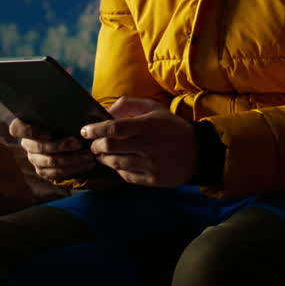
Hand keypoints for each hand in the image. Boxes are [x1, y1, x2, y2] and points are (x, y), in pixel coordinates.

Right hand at [9, 118, 96, 180]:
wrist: (66, 133)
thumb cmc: (62, 119)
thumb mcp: (58, 112)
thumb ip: (58, 111)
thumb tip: (68, 109)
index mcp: (24, 126)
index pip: (17, 129)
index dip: (31, 132)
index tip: (49, 133)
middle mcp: (26, 144)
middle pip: (40, 147)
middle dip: (61, 146)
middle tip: (78, 143)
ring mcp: (34, 159)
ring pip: (51, 162)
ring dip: (72, 159)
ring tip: (88, 155)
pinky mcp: (43, 171)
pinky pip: (57, 173)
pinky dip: (74, 168)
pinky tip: (87, 163)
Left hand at [81, 97, 195, 186]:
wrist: (198, 152)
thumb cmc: (171, 127)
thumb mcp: (154, 108)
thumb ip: (128, 105)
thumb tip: (105, 111)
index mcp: (149, 126)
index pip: (114, 128)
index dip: (96, 129)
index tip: (85, 130)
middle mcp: (149, 146)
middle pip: (111, 147)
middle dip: (95, 146)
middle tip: (92, 145)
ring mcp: (151, 165)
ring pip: (116, 164)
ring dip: (104, 159)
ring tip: (102, 154)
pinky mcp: (153, 180)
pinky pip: (126, 176)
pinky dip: (118, 170)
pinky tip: (118, 164)